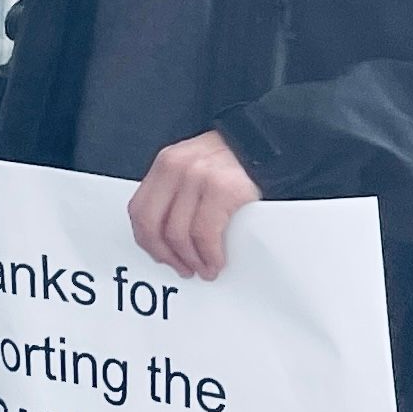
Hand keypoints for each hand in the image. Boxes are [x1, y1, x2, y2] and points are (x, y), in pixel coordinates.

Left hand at [129, 130, 259, 279]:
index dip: (147, 240)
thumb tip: (166, 236)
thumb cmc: (237, 161)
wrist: (273, 143)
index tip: (160, 255)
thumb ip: (177, 193)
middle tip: (182, 267)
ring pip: (178, 234)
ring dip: (191, 260)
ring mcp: (199, 177)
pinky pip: (205, 234)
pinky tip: (216, 261)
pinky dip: (209, 255)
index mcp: (166, 164)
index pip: (139, 210)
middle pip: (152, 224)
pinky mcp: (223, 190)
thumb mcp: (196, 167)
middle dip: (165, 254)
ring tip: (203, 268)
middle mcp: (177, 168)